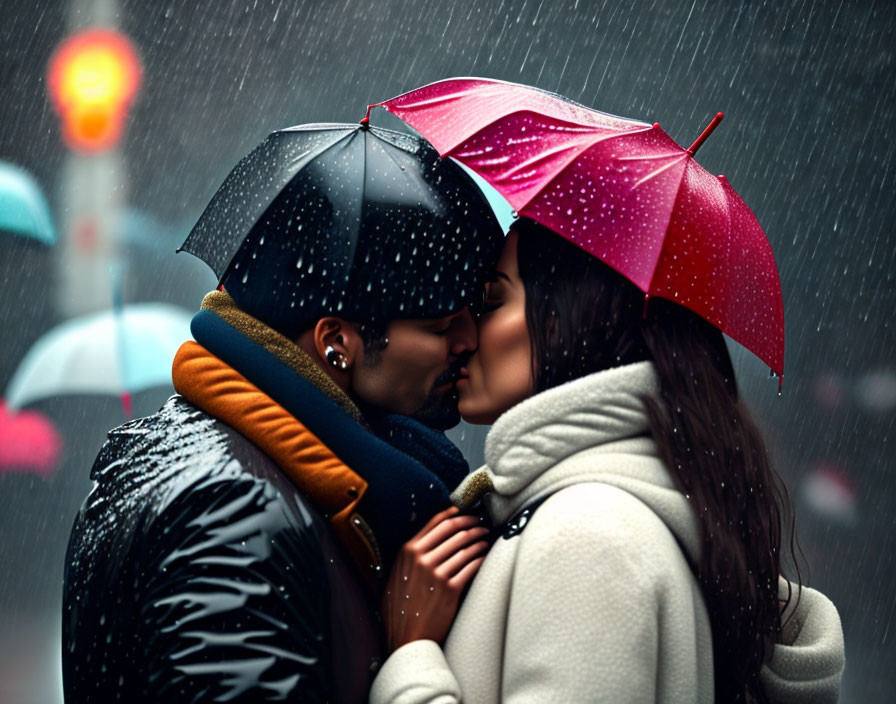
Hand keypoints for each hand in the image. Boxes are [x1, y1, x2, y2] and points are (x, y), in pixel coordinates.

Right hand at [382, 506, 489, 652]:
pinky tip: (485, 556)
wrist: (405, 637)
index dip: (456, 515)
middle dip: (472, 524)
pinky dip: (481, 558)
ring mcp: (436, 573)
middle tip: (482, 524)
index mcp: (408, 551)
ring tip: (485, 539)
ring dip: (479, 540)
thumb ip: (411, 555)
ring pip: (465, 547)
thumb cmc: (400, 607)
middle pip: (454, 531)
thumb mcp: (397, 573)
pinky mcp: (450, 589)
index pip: (436, 523)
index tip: (466, 513)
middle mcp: (421, 558)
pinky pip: (471, 566)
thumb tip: (430, 538)